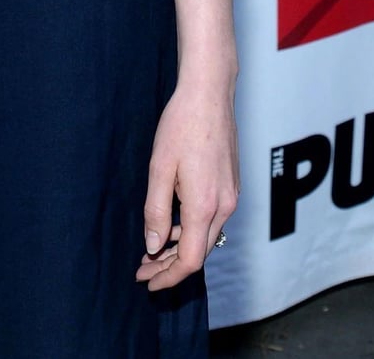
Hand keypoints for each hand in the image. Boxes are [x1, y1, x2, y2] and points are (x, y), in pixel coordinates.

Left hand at [135, 73, 238, 289]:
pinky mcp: (231, 185)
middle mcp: (224, 206)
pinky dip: (192, 230)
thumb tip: (154, 246)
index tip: (147, 281)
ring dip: (181, 247)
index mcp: (205, 205)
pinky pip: (212, 219)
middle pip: (200, 252)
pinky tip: (173, 223)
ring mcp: (231, 195)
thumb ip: (157, 211)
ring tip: (153, 247)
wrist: (209, 93)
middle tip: (143, 267)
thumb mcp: (159, 168)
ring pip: (207, 236)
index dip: (168, 276)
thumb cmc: (182, 124)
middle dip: (171, 265)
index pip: (190, 260)